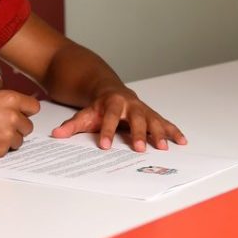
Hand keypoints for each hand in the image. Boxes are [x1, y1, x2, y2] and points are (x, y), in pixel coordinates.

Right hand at [0, 91, 39, 159]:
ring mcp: (7, 135)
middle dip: (17, 127)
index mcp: (8, 98)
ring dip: (8, 139)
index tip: (20, 113)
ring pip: (18, 140)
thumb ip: (2, 103)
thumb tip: (13, 108)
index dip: (25, 111)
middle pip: (28, 126)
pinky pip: (7, 151)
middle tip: (0, 125)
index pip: (33, 107)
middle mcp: (12, 116)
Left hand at [51, 86, 186, 151]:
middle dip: (137, 133)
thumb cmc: (98, 106)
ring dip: (158, 133)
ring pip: (152, 120)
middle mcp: (129, 104)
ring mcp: (142, 109)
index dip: (106, 131)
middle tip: (138, 148)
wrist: (109, 90)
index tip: (104, 145)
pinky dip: (173, 131)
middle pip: (134, 118)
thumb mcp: (84, 114)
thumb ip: (72, 125)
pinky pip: (164, 122)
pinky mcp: (152, 114)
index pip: (108, 117)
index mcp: (111, 102)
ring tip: (162, 147)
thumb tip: (56, 136)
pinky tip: (181, 141)